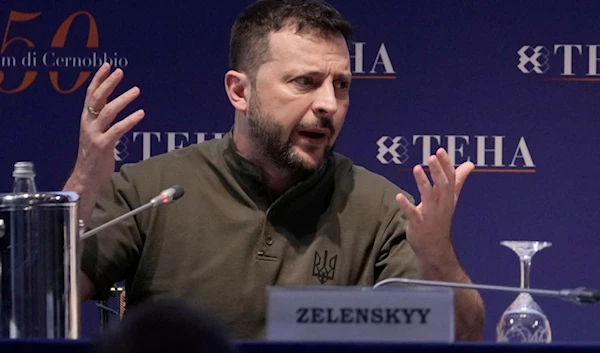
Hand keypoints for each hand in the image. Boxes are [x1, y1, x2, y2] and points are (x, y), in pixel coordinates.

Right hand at [71, 63, 144, 192]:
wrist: (86, 178)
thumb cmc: (94, 156)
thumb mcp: (97, 133)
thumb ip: (103, 120)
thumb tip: (114, 106)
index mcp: (86, 119)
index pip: (90, 94)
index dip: (98, 79)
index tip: (108, 66)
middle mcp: (88, 124)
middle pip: (97, 99)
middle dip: (108, 83)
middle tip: (120, 72)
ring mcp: (94, 134)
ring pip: (107, 112)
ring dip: (122, 99)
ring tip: (136, 90)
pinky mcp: (102, 146)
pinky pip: (117, 130)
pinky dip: (129, 120)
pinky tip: (140, 113)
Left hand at [395, 148, 473, 258]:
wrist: (435, 247)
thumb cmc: (441, 218)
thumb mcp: (450, 199)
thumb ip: (458, 180)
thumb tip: (470, 164)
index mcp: (448, 197)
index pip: (450, 178)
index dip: (446, 164)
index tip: (440, 150)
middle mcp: (442, 205)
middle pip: (442, 186)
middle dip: (438, 171)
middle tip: (432, 157)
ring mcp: (430, 215)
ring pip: (428, 197)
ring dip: (423, 182)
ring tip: (416, 168)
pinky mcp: (418, 224)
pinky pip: (412, 214)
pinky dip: (406, 205)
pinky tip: (398, 196)